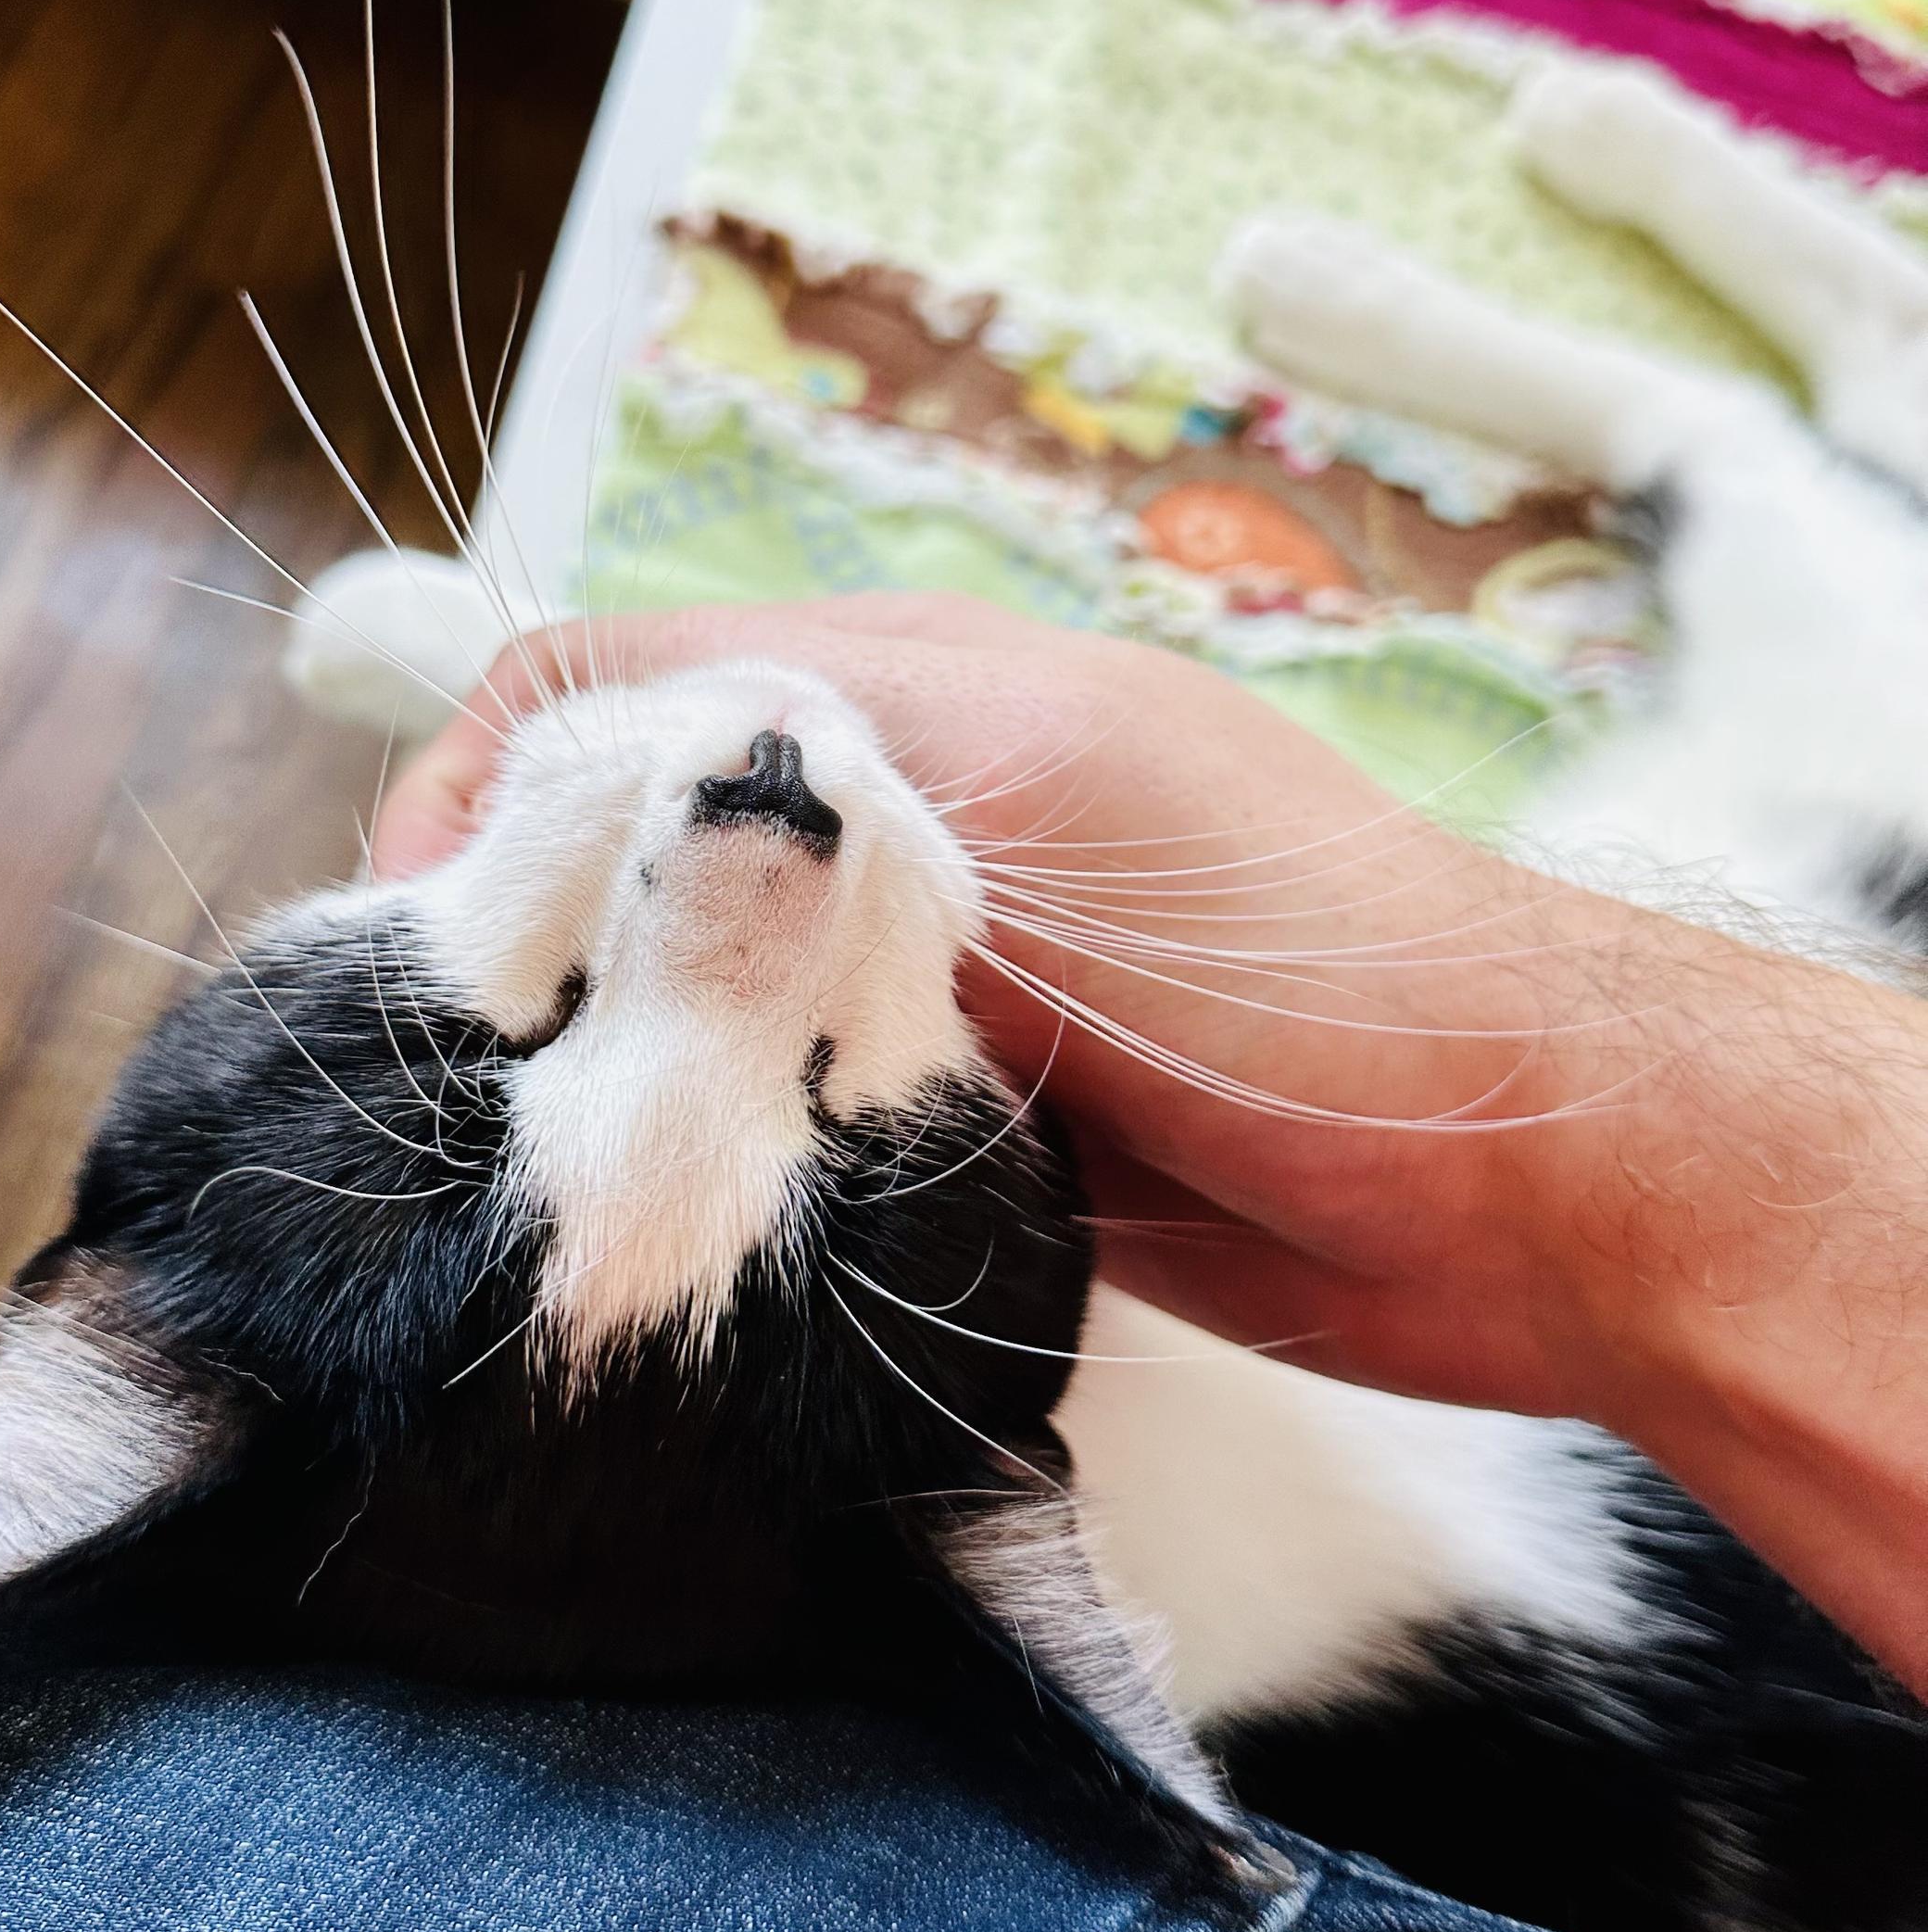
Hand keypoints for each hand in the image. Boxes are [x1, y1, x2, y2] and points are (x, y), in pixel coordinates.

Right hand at [372, 594, 1927, 1689]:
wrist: (1524, 1188)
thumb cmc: (1308, 958)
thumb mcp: (1047, 799)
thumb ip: (814, 779)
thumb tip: (565, 795)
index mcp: (913, 699)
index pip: (617, 691)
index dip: (480, 795)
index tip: (406, 950)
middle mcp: (907, 832)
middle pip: (640, 855)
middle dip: (522, 950)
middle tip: (442, 1097)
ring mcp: (933, 989)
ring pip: (700, 1002)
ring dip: (616, 1076)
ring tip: (522, 1182)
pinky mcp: (964, 1135)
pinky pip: (789, 1133)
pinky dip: (719, 1173)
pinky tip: (667, 1240)